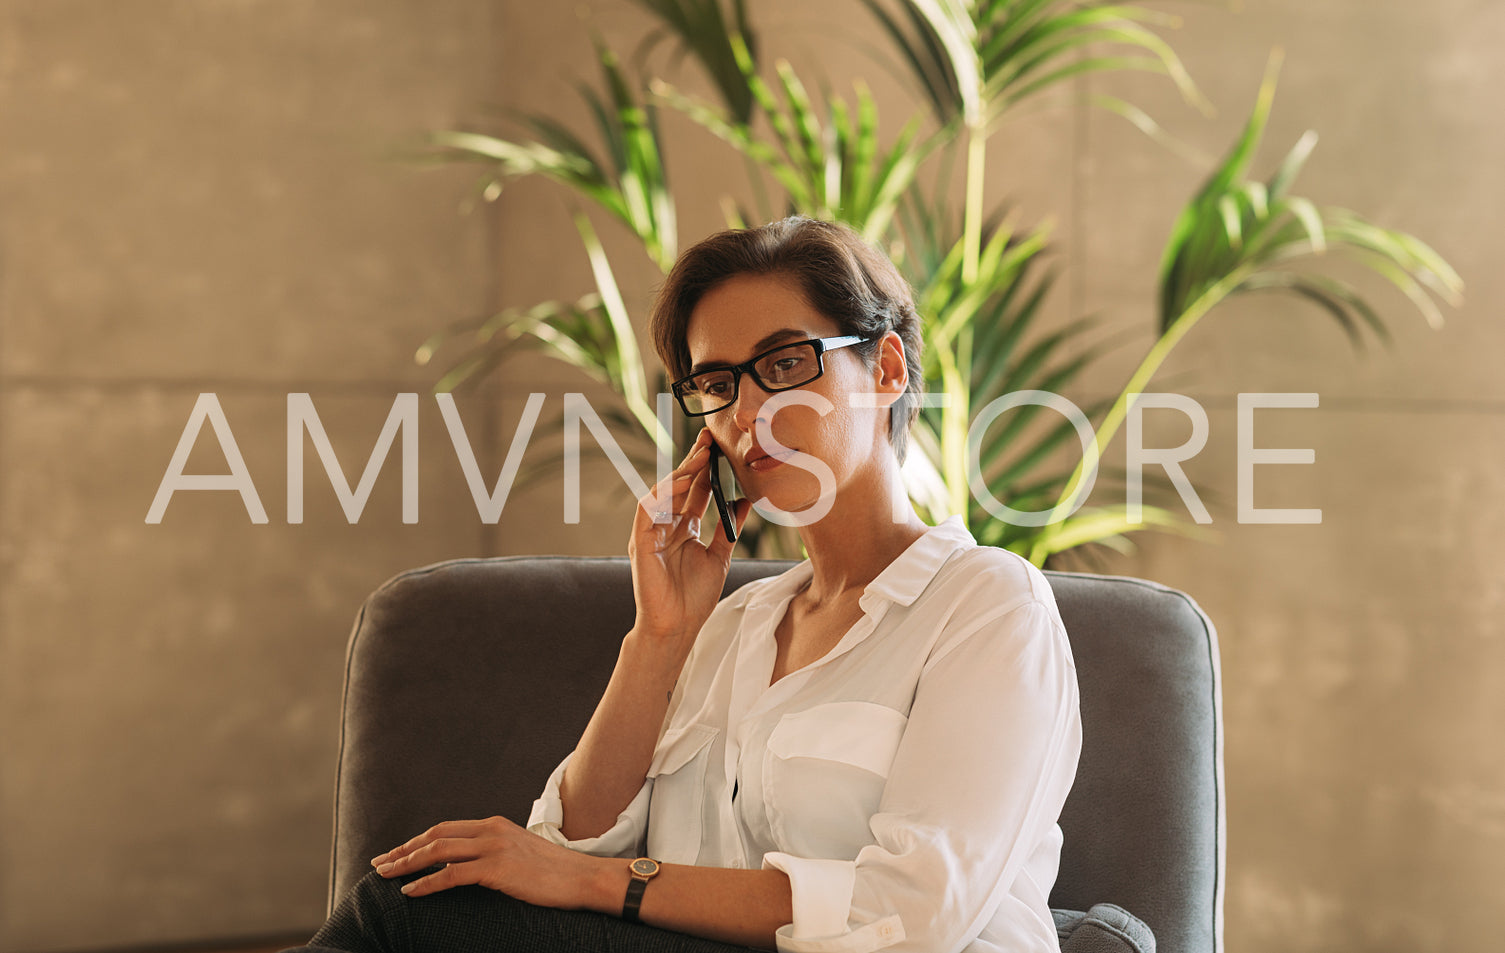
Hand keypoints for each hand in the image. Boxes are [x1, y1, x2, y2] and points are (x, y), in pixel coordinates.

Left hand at [370, 816, 606, 907]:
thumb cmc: (556, 873)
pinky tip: (410, 892)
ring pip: (438, 852)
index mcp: (495, 824)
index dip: (418, 840)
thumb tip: (474, 867)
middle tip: (380, 863)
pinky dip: (427, 884)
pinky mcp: (497, 868)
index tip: (397, 852)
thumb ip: (497, 853)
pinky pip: (451, 875)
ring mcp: (493, 847)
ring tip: (386, 876)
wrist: (583, 878)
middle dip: (404, 850)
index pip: (446, 828)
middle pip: (435, 836)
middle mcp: (491, 830)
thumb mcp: (522, 854)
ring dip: (407, 864)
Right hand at [627, 429, 749, 654]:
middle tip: (709, 438)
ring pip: (663, 492)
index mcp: (684, 528)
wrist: (677, 627)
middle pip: (679, 485)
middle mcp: (666, 525)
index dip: (706, 468)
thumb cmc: (694, 598)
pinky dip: (664, 493)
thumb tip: (745, 500)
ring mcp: (651, 531)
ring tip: (700, 456)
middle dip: (693, 460)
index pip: (695, 490)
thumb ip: (729, 528)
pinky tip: (681, 482)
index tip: (720, 446)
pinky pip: (648, 508)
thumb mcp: (720, 556)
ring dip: (681, 472)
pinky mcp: (640, 540)